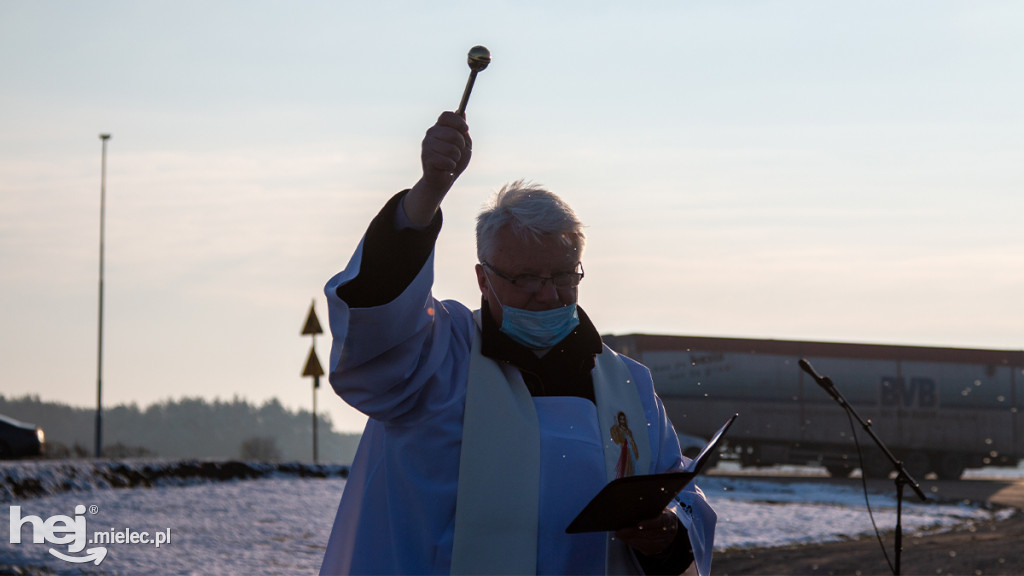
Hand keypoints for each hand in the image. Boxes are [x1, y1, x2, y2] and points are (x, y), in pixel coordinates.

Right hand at [405, 111, 472, 226]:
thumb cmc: (454, 159)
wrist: (443, 179)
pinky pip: (447, 160)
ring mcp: (427, 145)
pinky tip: (446, 168)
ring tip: (451, 161)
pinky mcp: (426, 158)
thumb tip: (461, 112)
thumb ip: (462, 130)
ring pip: (451, 149)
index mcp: (440, 127)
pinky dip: (451, 166)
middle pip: (452, 133)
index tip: (465, 130)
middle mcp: (431, 133)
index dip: (458, 122)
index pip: (447, 116)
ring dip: (456, 158)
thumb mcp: (464, 144)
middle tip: (458, 153)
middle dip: (461, 145)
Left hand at [615, 508, 678, 557]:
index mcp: (669, 519)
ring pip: (647, 543)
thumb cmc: (658, 512)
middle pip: (651, 534)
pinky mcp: (658, 549)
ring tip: (620, 535)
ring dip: (632, 540)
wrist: (668, 524)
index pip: (661, 522)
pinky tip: (625, 539)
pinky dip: (634, 544)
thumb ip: (648, 507)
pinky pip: (645, 549)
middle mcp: (669, 532)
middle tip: (620, 531)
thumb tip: (631, 502)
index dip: (650, 524)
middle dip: (634, 533)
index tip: (639, 524)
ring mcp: (664, 542)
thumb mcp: (656, 507)